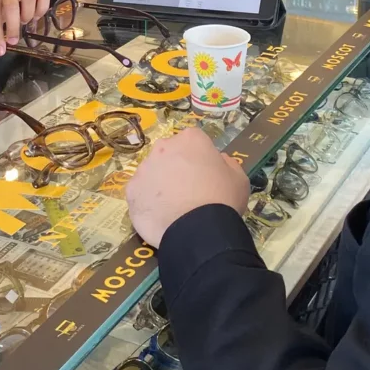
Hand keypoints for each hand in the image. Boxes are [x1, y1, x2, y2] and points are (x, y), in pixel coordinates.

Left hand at [126, 127, 250, 248]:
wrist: (198, 229)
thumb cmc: (222, 200)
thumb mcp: (238, 178)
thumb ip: (226, 163)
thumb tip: (217, 160)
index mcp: (191, 139)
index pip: (194, 142)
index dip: (200, 159)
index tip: (205, 176)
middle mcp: (163, 147)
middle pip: (169, 154)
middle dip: (176, 168)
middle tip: (188, 191)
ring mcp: (144, 168)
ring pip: (152, 173)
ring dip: (160, 184)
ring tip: (173, 207)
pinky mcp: (131, 190)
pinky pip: (140, 192)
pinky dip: (147, 201)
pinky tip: (160, 215)